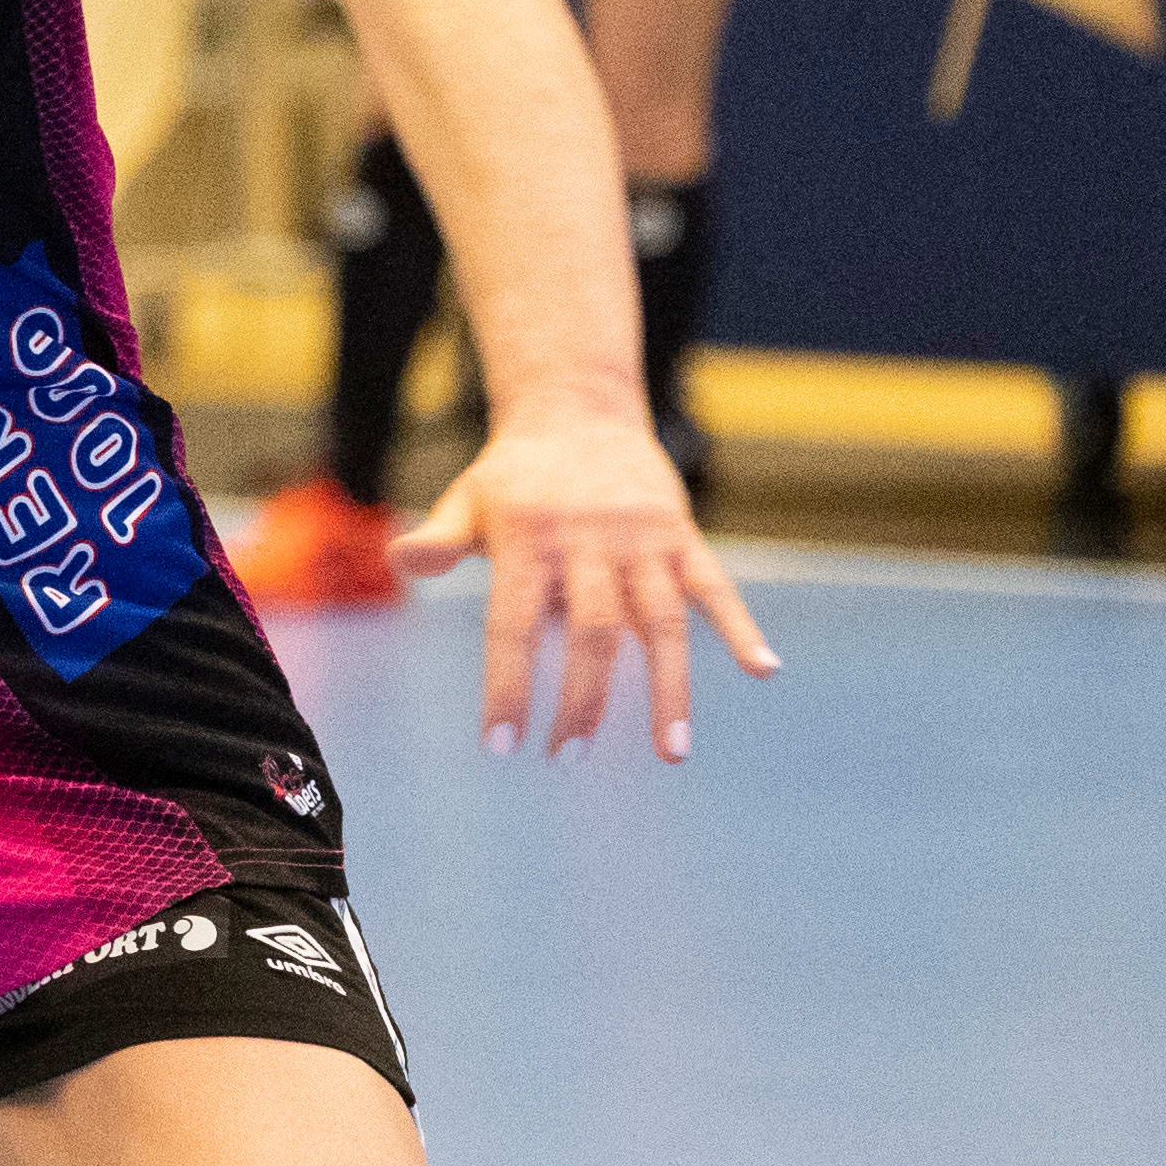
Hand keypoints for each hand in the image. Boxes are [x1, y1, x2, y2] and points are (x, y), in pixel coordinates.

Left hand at [391, 414, 778, 759]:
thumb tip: (400, 562)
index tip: (503, 746)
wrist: (578, 409)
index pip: (512, 625)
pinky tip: (765, 670)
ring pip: (659, 621)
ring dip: (669, 690)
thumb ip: (439, 539)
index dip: (508, 686)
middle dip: (583, 702)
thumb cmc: (515, 475)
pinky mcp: (680, 535)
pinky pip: (714, 586)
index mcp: (526, 538)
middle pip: (591, 633)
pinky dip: (741, 628)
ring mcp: (640, 539)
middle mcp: (587, 540)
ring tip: (672, 754)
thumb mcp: (468, 500)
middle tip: (569, 755)